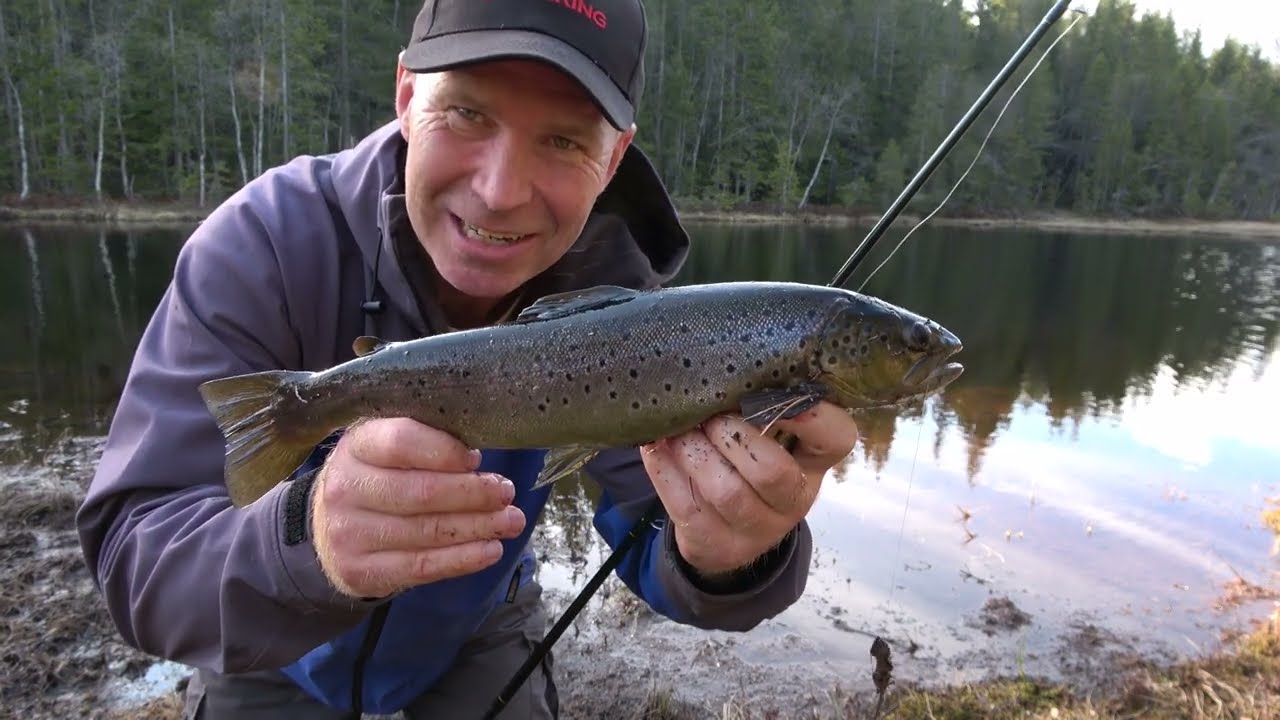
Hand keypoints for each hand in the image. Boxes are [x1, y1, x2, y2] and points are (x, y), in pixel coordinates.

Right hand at [310, 418, 524, 597]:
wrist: (327, 529)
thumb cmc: (376, 479)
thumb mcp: (387, 448)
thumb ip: (426, 444)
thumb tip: (474, 461)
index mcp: (356, 446)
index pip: (402, 442)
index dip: (445, 451)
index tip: (477, 460)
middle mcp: (345, 488)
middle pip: (422, 491)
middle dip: (474, 494)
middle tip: (507, 493)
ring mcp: (349, 533)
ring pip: (427, 531)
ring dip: (479, 527)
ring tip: (511, 522)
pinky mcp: (361, 570)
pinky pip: (422, 566)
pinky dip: (463, 559)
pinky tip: (491, 550)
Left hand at [640, 401, 857, 576]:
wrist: (724, 526)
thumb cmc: (747, 457)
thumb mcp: (769, 434)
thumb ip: (760, 403)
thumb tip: (724, 365)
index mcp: (813, 462)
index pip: (836, 438)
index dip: (811, 415)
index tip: (777, 391)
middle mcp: (793, 501)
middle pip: (771, 471)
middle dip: (731, 435)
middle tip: (708, 415)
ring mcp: (755, 529)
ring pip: (725, 492)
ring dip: (694, 451)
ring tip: (676, 429)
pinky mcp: (716, 544)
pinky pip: (685, 507)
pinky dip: (665, 469)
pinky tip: (656, 445)